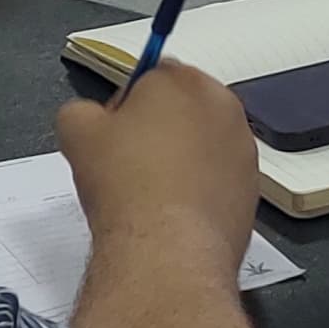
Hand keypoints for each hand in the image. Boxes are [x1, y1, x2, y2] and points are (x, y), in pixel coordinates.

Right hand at [59, 60, 263, 280]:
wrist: (166, 250)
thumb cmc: (126, 186)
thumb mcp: (76, 133)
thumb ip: (80, 110)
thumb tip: (88, 116)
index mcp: (182, 80)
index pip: (150, 77)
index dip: (126, 107)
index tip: (113, 136)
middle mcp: (222, 106)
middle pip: (182, 108)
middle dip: (158, 129)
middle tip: (129, 164)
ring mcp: (243, 147)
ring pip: (203, 143)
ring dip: (182, 159)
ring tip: (151, 193)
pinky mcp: (252, 186)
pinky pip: (219, 177)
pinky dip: (201, 188)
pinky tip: (175, 212)